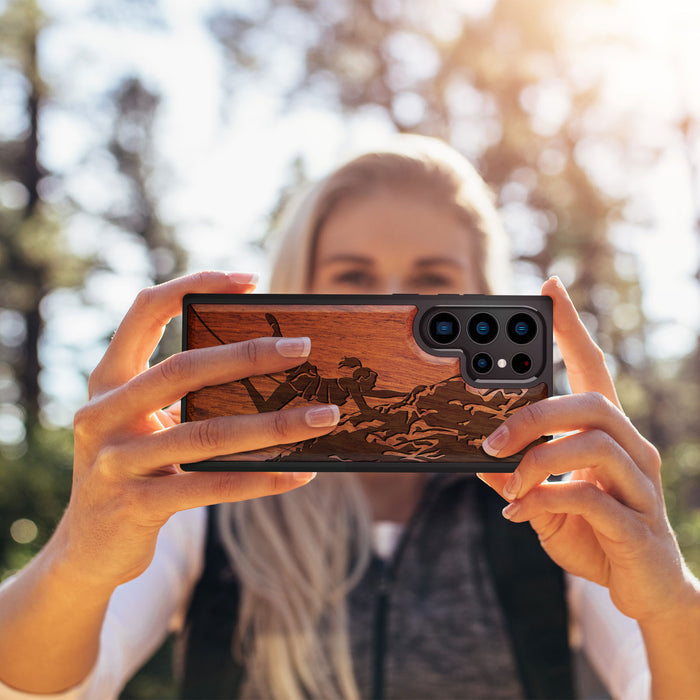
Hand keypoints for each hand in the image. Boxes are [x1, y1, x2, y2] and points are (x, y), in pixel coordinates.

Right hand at [55, 271, 339, 589]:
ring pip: (206, 433)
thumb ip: (184, 396)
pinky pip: (211, 486)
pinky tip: (300, 473)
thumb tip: (269, 369)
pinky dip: (261, 479)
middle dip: (248, 355)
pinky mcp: (135, 505)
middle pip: (182, 369)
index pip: (145, 311)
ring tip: (324, 416)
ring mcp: (115, 461)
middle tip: (303, 349)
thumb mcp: (144, 423)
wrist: (87, 548)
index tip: (250, 279)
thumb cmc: (133, 469)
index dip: (193, 285)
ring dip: (274, 424)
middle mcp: (103, 414)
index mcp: (109, 380)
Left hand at [478, 276, 694, 623]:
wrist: (643, 590)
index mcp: (607, 435)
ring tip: (509, 483)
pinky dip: (546, 499)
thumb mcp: (544, 500)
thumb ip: (517, 476)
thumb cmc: (594, 533)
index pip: (593, 368)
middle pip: (591, 403)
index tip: (550, 289)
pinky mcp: (637, 524)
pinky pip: (590, 497)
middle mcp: (631, 450)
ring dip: (538, 459)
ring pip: (594, 443)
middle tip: (491, 440)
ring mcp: (640, 486)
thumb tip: (479, 458)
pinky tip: (521, 513)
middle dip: (535, 415)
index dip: (572, 328)